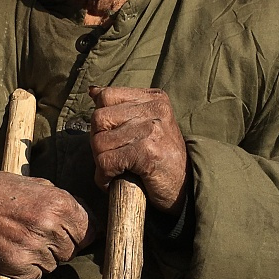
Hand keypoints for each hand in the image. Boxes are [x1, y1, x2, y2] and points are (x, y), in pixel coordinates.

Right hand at [0, 170, 94, 278]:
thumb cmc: (5, 191)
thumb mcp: (41, 185)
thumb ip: (66, 204)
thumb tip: (89, 222)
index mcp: (59, 204)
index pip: (89, 231)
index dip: (81, 233)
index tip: (72, 234)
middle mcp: (48, 226)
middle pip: (73, 250)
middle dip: (62, 245)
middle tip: (42, 235)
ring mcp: (33, 247)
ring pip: (54, 265)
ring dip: (45, 257)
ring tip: (26, 240)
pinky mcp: (17, 265)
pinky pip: (36, 276)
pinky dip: (29, 269)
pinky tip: (18, 252)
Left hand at [89, 86, 188, 211]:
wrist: (184, 188)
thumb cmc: (162, 158)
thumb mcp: (146, 124)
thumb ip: (121, 107)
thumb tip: (93, 91)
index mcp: (154, 98)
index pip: (106, 96)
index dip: (101, 121)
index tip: (113, 138)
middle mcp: (155, 109)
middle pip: (99, 118)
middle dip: (98, 142)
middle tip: (112, 157)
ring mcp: (151, 130)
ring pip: (99, 142)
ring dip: (101, 162)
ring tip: (116, 169)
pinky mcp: (147, 153)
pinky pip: (107, 162)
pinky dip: (104, 176)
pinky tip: (115, 179)